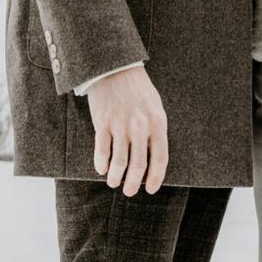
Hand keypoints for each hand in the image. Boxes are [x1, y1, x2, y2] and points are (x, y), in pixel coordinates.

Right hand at [86, 68, 169, 194]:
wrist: (116, 69)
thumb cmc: (139, 90)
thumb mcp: (156, 108)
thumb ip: (155, 131)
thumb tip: (153, 158)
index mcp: (157, 123)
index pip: (160, 159)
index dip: (155, 177)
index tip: (150, 188)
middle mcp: (140, 127)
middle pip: (138, 165)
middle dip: (134, 183)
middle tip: (130, 191)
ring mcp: (120, 125)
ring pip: (119, 162)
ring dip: (115, 177)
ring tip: (113, 183)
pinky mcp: (103, 123)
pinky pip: (102, 150)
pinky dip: (101, 163)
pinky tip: (101, 169)